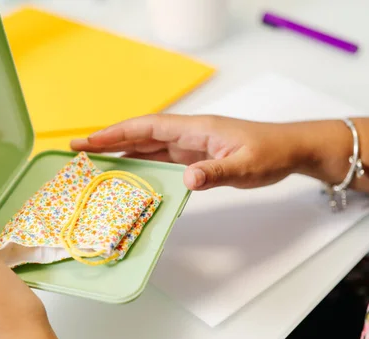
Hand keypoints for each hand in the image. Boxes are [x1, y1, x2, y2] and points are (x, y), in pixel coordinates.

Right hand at [71, 114, 316, 190]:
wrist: (290, 149)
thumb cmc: (270, 152)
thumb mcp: (246, 165)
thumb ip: (216, 172)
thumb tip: (187, 180)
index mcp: (195, 128)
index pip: (148, 127)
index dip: (117, 133)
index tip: (90, 140)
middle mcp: (188, 134)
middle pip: (141, 134)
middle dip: (109, 140)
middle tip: (77, 149)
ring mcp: (190, 145)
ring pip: (148, 145)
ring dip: (121, 151)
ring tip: (93, 159)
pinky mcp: (196, 157)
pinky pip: (161, 158)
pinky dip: (140, 162)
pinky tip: (128, 171)